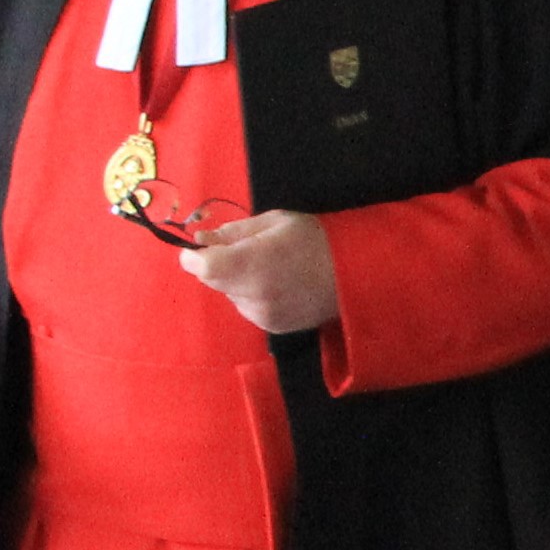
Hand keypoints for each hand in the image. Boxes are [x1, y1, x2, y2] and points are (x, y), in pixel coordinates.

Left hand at [180, 209, 339, 334]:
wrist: (357, 274)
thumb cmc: (315, 239)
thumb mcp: (274, 222)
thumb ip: (233, 231)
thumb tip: (200, 239)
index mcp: (253, 263)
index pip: (202, 267)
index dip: (193, 256)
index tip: (199, 247)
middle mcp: (254, 294)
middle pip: (211, 281)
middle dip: (217, 265)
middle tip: (244, 251)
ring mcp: (262, 315)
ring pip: (229, 294)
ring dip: (236, 281)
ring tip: (269, 267)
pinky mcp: (271, 327)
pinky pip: (246, 307)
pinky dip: (251, 295)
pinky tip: (277, 285)